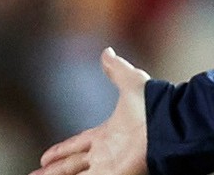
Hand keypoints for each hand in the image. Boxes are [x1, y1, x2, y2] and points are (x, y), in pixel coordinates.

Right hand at [31, 47, 150, 174]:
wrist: (167, 124)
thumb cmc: (152, 105)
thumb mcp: (130, 82)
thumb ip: (116, 69)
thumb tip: (107, 51)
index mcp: (107, 134)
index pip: (78, 144)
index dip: (62, 150)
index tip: (46, 156)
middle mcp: (105, 153)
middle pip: (72, 165)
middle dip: (54, 170)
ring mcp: (108, 167)